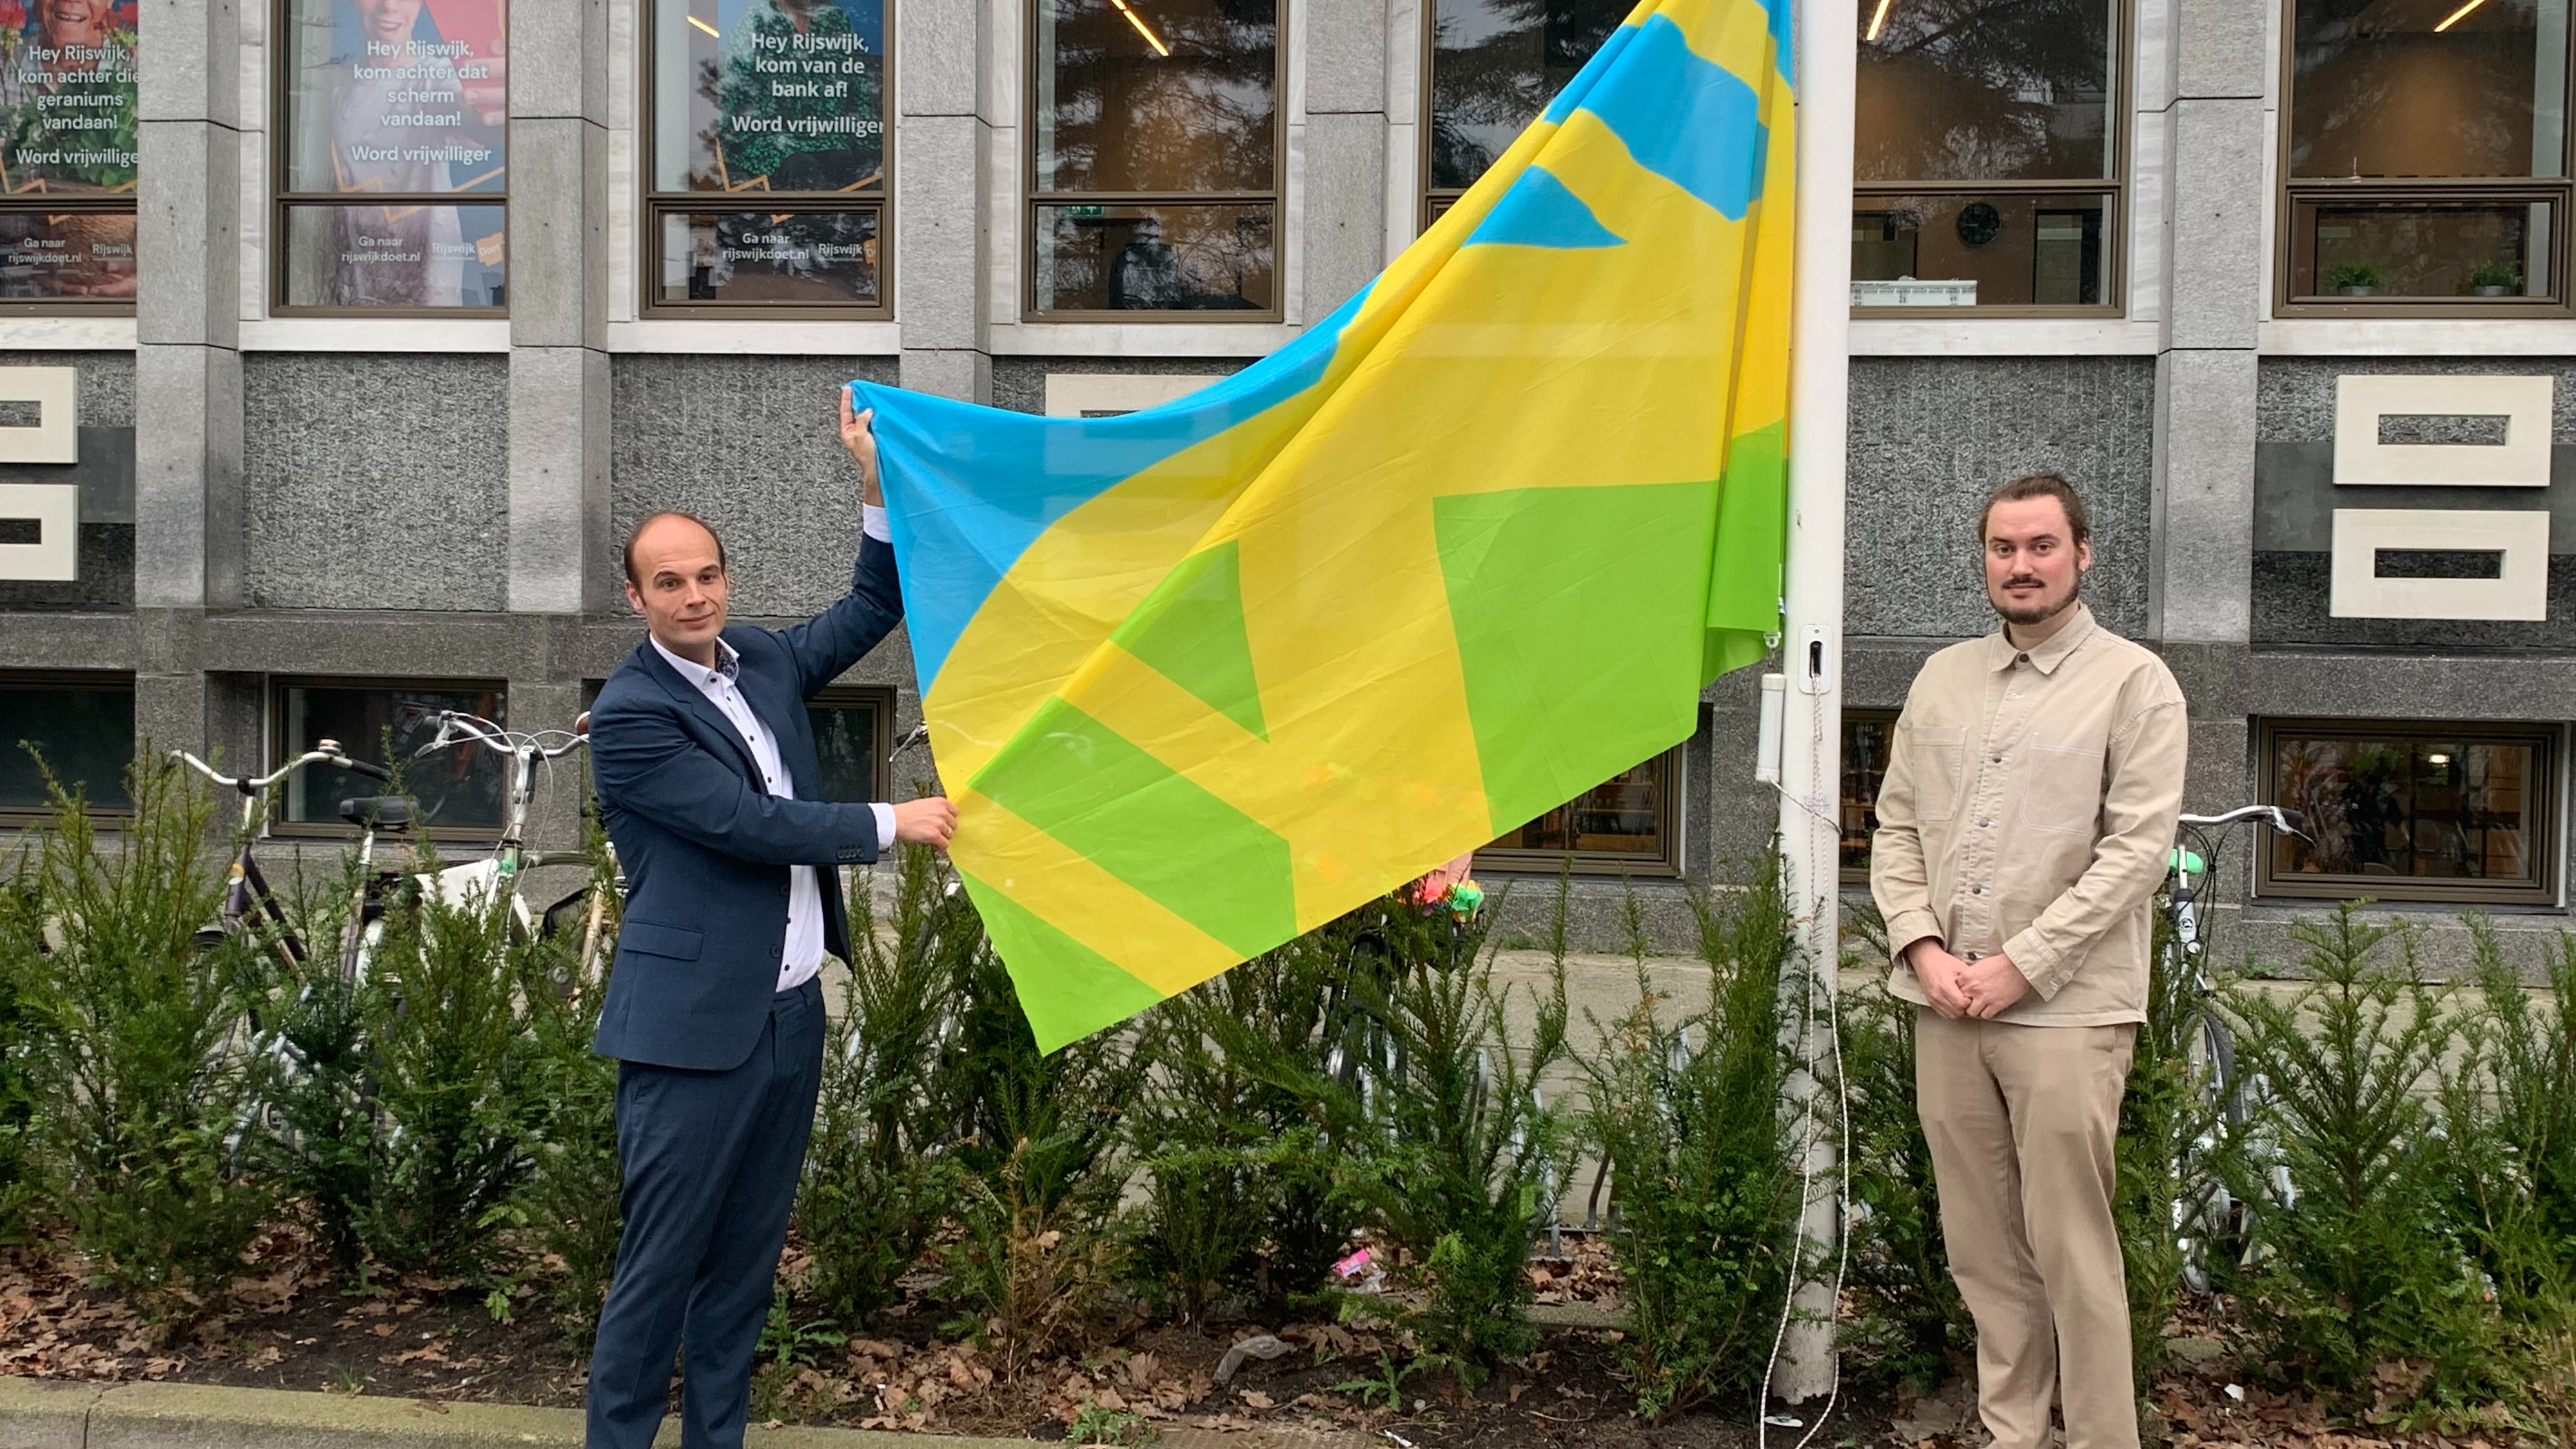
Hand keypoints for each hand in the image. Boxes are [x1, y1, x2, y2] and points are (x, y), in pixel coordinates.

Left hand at [840, 385, 880, 507]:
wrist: (877, 469)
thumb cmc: (866, 456)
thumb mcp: (860, 436)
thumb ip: (862, 421)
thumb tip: (866, 411)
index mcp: (847, 431)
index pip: (845, 411)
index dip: (846, 399)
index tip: (848, 388)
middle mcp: (855, 431)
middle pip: (855, 412)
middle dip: (858, 401)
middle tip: (861, 390)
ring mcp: (864, 434)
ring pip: (865, 417)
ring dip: (868, 408)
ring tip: (871, 398)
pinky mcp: (873, 436)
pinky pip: (873, 422)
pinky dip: (875, 416)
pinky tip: (879, 411)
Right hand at [890, 796, 955, 850]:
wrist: (895, 820)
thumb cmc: (905, 812)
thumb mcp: (924, 804)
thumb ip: (936, 809)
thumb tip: (942, 816)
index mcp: (940, 802)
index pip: (956, 811)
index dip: (950, 818)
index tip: (947, 822)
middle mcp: (942, 812)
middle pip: (954, 824)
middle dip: (946, 829)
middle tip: (938, 831)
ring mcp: (939, 824)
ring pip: (950, 835)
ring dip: (943, 837)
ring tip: (935, 838)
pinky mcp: (935, 835)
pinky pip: (945, 844)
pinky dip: (940, 846)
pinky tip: (935, 845)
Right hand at [1904, 939, 1971, 1019]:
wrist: (1925, 959)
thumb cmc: (1941, 961)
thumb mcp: (1959, 966)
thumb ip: (1969, 979)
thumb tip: (1979, 988)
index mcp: (1945, 985)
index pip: (1961, 1004)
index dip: (1969, 1002)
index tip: (1970, 996)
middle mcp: (1937, 994)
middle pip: (1956, 1011)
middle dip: (1964, 1008)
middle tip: (1967, 1000)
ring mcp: (1933, 999)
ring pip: (1950, 1015)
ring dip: (1958, 1011)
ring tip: (1961, 1002)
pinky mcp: (1930, 1001)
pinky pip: (1943, 1014)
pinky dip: (1950, 1012)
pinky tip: (1954, 1004)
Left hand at [1959, 952, 2031, 1018]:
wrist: (2018, 966)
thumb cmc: (2002, 963)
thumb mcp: (1980, 965)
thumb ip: (1971, 975)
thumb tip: (1967, 982)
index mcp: (1968, 977)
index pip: (1955, 989)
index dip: (1960, 992)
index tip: (1965, 994)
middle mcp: (1973, 988)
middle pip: (1961, 1002)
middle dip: (1966, 1002)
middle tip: (1971, 1002)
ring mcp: (1984, 998)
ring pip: (1971, 1012)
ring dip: (1976, 1010)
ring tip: (1980, 1006)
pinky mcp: (1996, 1005)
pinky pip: (1985, 1015)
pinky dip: (1987, 1013)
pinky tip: (1990, 1008)